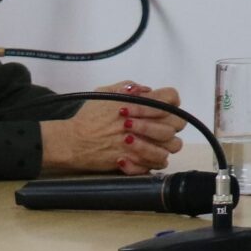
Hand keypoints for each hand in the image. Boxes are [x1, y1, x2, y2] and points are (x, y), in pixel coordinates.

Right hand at [41, 81, 183, 174]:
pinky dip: (151, 160)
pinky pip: (158, 163)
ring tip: (146, 142)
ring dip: (161, 143)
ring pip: (172, 146)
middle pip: (176, 123)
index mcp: (141, 103)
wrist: (74, 142)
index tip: (159, 106)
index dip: (168, 101)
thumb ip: (128, 86)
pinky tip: (138, 155)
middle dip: (165, 123)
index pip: (171, 98)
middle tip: (150, 126)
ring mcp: (145, 144)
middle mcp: (146, 123)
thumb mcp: (105, 92)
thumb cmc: (88, 117)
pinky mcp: (139, 162)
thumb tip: (146, 90)